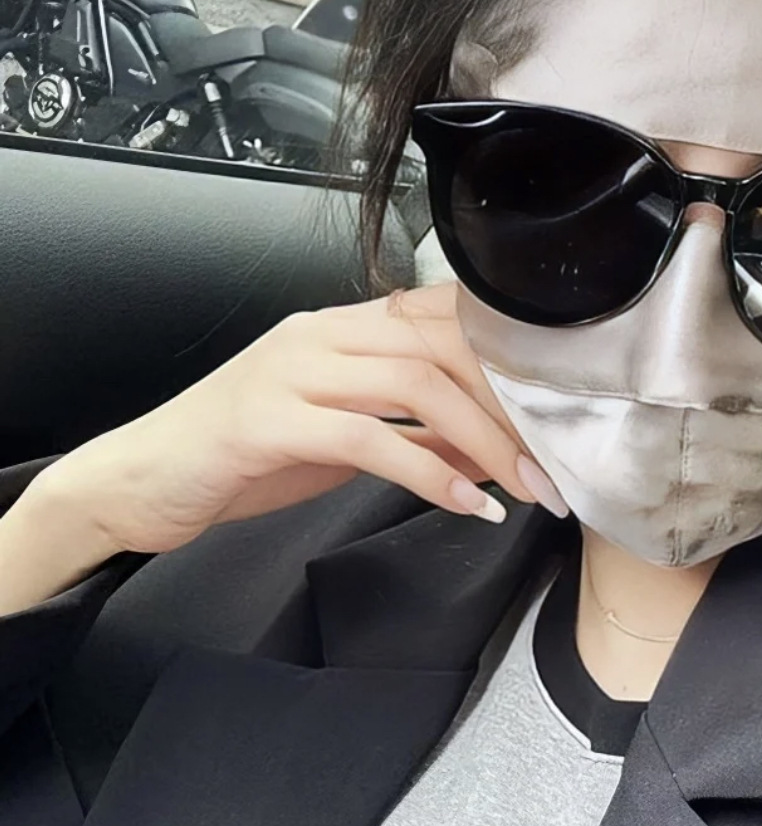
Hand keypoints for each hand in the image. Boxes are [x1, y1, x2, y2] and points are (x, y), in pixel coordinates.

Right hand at [34, 282, 566, 557]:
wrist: (138, 482)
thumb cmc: (241, 459)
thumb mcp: (343, 442)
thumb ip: (416, 434)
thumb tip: (494, 446)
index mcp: (342, 329)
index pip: (446, 320)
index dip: (512, 364)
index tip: (560, 418)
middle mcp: (321, 335)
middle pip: (444, 346)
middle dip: (512, 409)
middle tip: (557, 468)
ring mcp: (291, 371)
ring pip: (416, 383)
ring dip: (486, 441)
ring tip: (528, 491)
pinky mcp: (267, 419)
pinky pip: (368, 436)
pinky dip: (429, 472)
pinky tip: (465, 505)